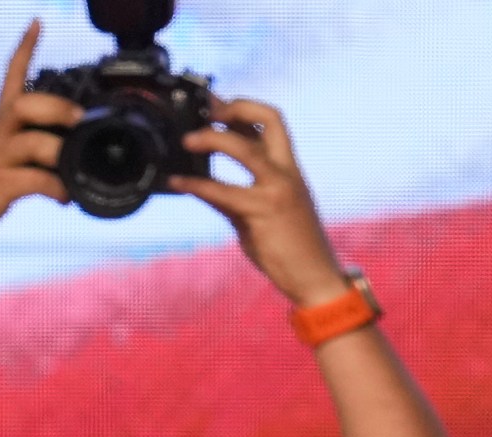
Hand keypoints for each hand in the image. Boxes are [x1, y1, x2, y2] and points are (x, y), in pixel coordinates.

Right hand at [0, 22, 80, 260]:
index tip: (37, 24)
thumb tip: (64, 150)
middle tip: (79, 119)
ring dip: (61, 153)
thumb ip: (23, 146)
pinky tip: (65, 198)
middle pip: (26, 105)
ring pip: (34, 143)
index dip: (24, 49)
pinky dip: (57, 189)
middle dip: (57, 108)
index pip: (10, 76)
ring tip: (76, 169)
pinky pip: (36, 181)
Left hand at [169, 99, 348, 305]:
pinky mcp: (262, 213)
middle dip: (237, 108)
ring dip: (212, 138)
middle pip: (270, 120)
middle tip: (206, 111)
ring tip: (187, 140)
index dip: (243, 108)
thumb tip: (202, 183)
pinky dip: (196, 184)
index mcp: (289, 169)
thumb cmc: (291, 247)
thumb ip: (237, 194)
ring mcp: (277, 190)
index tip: (216, 105)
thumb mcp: (262, 213)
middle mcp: (286, 172)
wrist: (314, 276)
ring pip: (244, 150)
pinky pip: (224, 192)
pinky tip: (177, 183)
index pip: (271, 124)